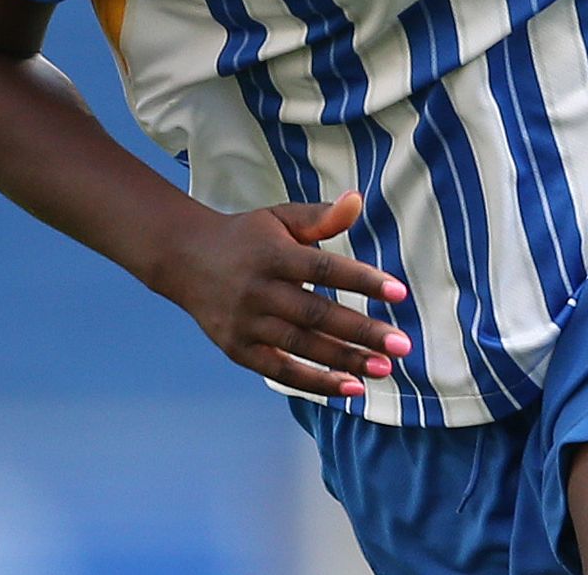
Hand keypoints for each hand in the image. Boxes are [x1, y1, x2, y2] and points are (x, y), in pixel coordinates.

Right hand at [157, 191, 412, 397]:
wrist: (184, 258)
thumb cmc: (247, 236)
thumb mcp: (280, 217)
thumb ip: (321, 216)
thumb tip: (358, 201)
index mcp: (274, 254)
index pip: (326, 269)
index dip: (363, 281)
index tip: (399, 293)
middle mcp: (259, 290)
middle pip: (317, 314)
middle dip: (362, 332)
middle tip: (402, 345)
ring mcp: (246, 322)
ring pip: (302, 346)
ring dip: (345, 360)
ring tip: (385, 368)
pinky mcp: (237, 348)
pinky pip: (280, 371)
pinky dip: (315, 381)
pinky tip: (350, 388)